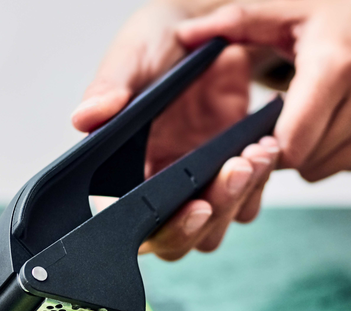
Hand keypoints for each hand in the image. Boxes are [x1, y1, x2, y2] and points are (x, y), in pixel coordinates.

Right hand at [71, 1, 279, 260]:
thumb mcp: (132, 57)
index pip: (139, 227)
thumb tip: (86, 117)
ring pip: (217, 226)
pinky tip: (264, 148)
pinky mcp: (230, 175)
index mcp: (126, 176)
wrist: (205, 29)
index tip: (195, 206)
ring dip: (237, 199)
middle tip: (232, 172)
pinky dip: (259, 182)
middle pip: (182, 240)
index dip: (167, 230)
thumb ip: (109, 87)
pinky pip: (248, 200)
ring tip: (252, 155)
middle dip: (211, 215)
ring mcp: (197, 186)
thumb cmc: (159, 46)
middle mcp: (160, 188)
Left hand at [178, 0, 350, 181]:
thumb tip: (183, 36)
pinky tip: (343, 120)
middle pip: (304, 162)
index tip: (262, 130)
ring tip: (316, 115)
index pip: (290, 144)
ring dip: (311, 152)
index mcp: (338, 67)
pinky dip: (338, 151)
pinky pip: (350, 166)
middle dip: (286, 148)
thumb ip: (239, 23)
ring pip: (325, 170)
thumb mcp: (296, 8)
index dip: (268, 144)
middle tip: (286, 119)